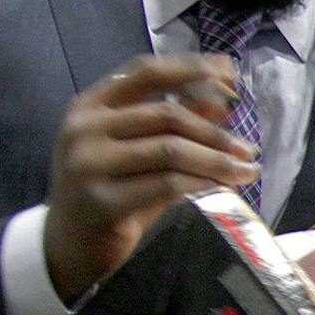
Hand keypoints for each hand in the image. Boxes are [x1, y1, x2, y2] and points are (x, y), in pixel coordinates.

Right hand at [44, 53, 259, 301]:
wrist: (67, 247)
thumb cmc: (108, 193)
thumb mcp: (135, 151)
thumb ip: (169, 124)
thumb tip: (220, 100)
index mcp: (90, 106)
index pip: (145, 72)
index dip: (191, 67)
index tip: (231, 71)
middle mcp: (84, 129)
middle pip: (166, 115)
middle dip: (215, 131)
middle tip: (247, 149)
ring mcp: (89, 164)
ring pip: (171, 150)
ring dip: (217, 160)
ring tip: (245, 170)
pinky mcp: (103, 202)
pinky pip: (168, 184)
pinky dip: (203, 183)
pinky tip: (223, 189)